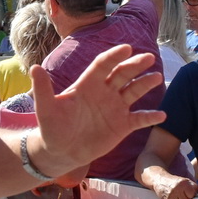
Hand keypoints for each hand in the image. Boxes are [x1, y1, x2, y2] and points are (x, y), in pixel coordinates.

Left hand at [28, 45, 163, 173]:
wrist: (60, 151)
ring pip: (134, 92)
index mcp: (87, 85)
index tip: (126, 48)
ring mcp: (115, 108)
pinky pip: (140, 119)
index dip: (114, 56)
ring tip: (156, 78)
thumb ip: (43, 89)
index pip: (102, 65)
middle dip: (135, 65)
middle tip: (148, 58)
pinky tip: (162, 115)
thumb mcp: (46, 109)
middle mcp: (104, 92)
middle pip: (122, 74)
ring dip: (145, 84)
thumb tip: (34, 67)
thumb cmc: (52, 127)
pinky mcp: (122, 125)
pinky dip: (150, 117)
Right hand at [150, 172, 197, 198]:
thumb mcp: (186, 181)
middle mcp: (177, 189)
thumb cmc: (175, 181)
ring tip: (178, 196)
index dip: (191, 195)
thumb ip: (195, 188)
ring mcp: (171, 196)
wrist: (160, 180)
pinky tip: (174, 198)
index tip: (189, 193)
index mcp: (184, 184)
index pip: (192, 195)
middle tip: (183, 195)